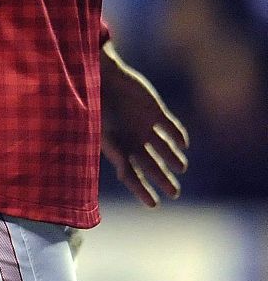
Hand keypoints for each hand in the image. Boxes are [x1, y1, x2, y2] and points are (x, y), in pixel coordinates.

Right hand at [101, 48, 187, 206]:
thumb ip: (114, 149)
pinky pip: (170, 127)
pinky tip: (182, 144)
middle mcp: (133, 141)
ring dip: (173, 159)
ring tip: (181, 167)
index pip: (131, 175)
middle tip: (174, 193)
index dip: (141, 190)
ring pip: (164, 148)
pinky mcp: (156, 112)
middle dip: (162, 179)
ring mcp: (145, 127)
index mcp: (118, 148)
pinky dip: (177, 136)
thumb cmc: (97, 104)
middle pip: (151, 165)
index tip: (154, 204)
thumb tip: (124, 171)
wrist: (102, 76)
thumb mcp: (103, 129)